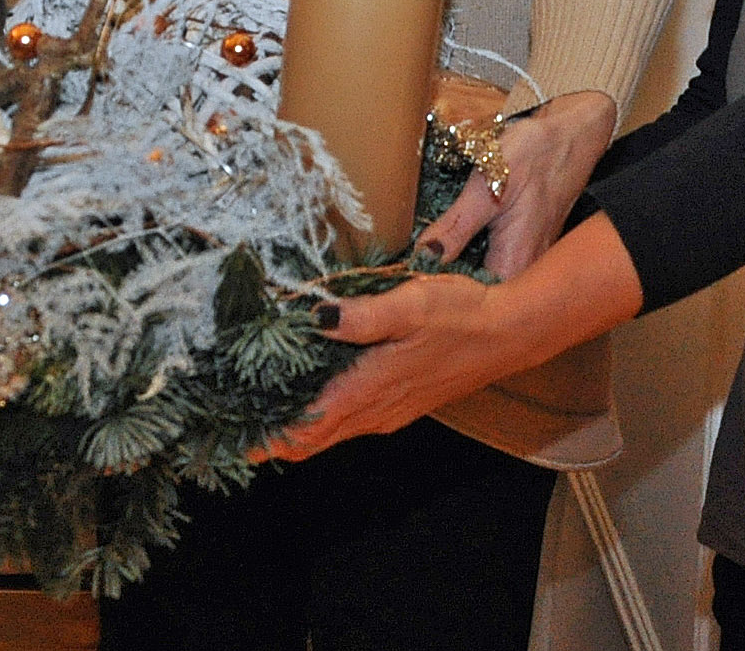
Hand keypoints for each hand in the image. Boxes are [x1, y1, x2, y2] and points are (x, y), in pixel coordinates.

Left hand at [264, 214, 648, 462]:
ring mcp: (391, 411)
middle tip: (234, 428)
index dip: (270, 438)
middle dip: (275, 439)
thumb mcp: (410, 304)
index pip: (308, 428)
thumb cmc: (461, 315)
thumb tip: (314, 316)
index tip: (234, 439)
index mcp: (370, 390)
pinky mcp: (403, 402)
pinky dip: (324, 419)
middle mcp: (377, 411)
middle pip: (315, 438)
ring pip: (333, 432)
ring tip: (260, 414)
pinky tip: (312, 397)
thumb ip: (361, 315)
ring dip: (299, 430)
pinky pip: (352, 421)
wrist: (510, 334)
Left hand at [414, 89, 615, 276]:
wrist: (572, 135)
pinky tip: (448, 242)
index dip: (435, 294)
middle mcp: (525, 271)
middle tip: (406, 266)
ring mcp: (527, 259)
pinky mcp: (525, 246)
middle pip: (475, 295)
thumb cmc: (534, 156)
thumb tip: (423, 257)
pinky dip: (468, 255)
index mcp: (515, 264)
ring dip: (453, 269)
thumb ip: (455, 228)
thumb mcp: (486, 188)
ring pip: (482, 278)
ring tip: (418, 256)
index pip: (469, 303)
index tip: (406, 278)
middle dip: (440, 282)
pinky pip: (491, 262)